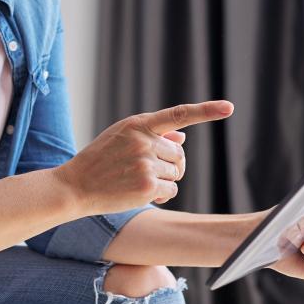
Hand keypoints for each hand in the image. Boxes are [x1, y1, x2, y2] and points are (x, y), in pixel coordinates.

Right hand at [56, 100, 233, 215]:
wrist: (75, 186)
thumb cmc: (100, 161)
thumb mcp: (121, 138)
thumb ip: (152, 135)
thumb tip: (182, 138)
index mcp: (138, 123)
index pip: (179, 114)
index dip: (206, 111)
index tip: (228, 108)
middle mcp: (144, 140)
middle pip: (179, 155)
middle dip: (169, 165)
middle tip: (145, 171)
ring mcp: (146, 163)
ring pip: (177, 173)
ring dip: (163, 181)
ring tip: (136, 181)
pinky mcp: (148, 185)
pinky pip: (172, 190)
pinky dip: (161, 195)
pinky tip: (140, 193)